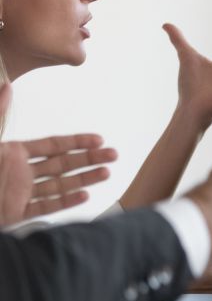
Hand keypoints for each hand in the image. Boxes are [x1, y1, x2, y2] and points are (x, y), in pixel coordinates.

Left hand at [0, 84, 117, 225]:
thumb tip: (5, 87)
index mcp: (13, 153)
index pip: (53, 146)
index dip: (76, 142)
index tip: (97, 139)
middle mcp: (20, 172)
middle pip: (62, 164)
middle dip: (89, 159)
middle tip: (113, 154)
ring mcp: (19, 193)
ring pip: (59, 185)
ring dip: (84, 179)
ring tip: (106, 173)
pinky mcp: (15, 213)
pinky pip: (45, 207)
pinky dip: (65, 202)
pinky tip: (83, 196)